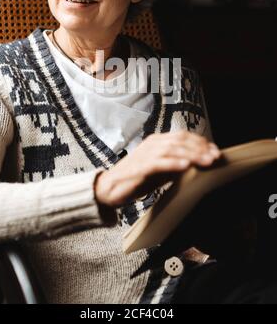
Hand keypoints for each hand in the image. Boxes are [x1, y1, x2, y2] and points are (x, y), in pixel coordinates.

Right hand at [95, 131, 220, 207]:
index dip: (201, 142)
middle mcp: (152, 144)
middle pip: (180, 140)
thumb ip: (176, 164)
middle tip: (215, 157)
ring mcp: (145, 154)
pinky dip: (173, 163)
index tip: (215, 151)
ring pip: (172, 149)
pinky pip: (158, 162)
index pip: (183, 136)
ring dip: (192, 155)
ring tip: (206, 161)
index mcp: (157, 141)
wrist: (109, 188)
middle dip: (200, 148)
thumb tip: (198, 164)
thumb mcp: (161, 170)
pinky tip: (186, 166)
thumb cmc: (136, 179)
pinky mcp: (139, 167)